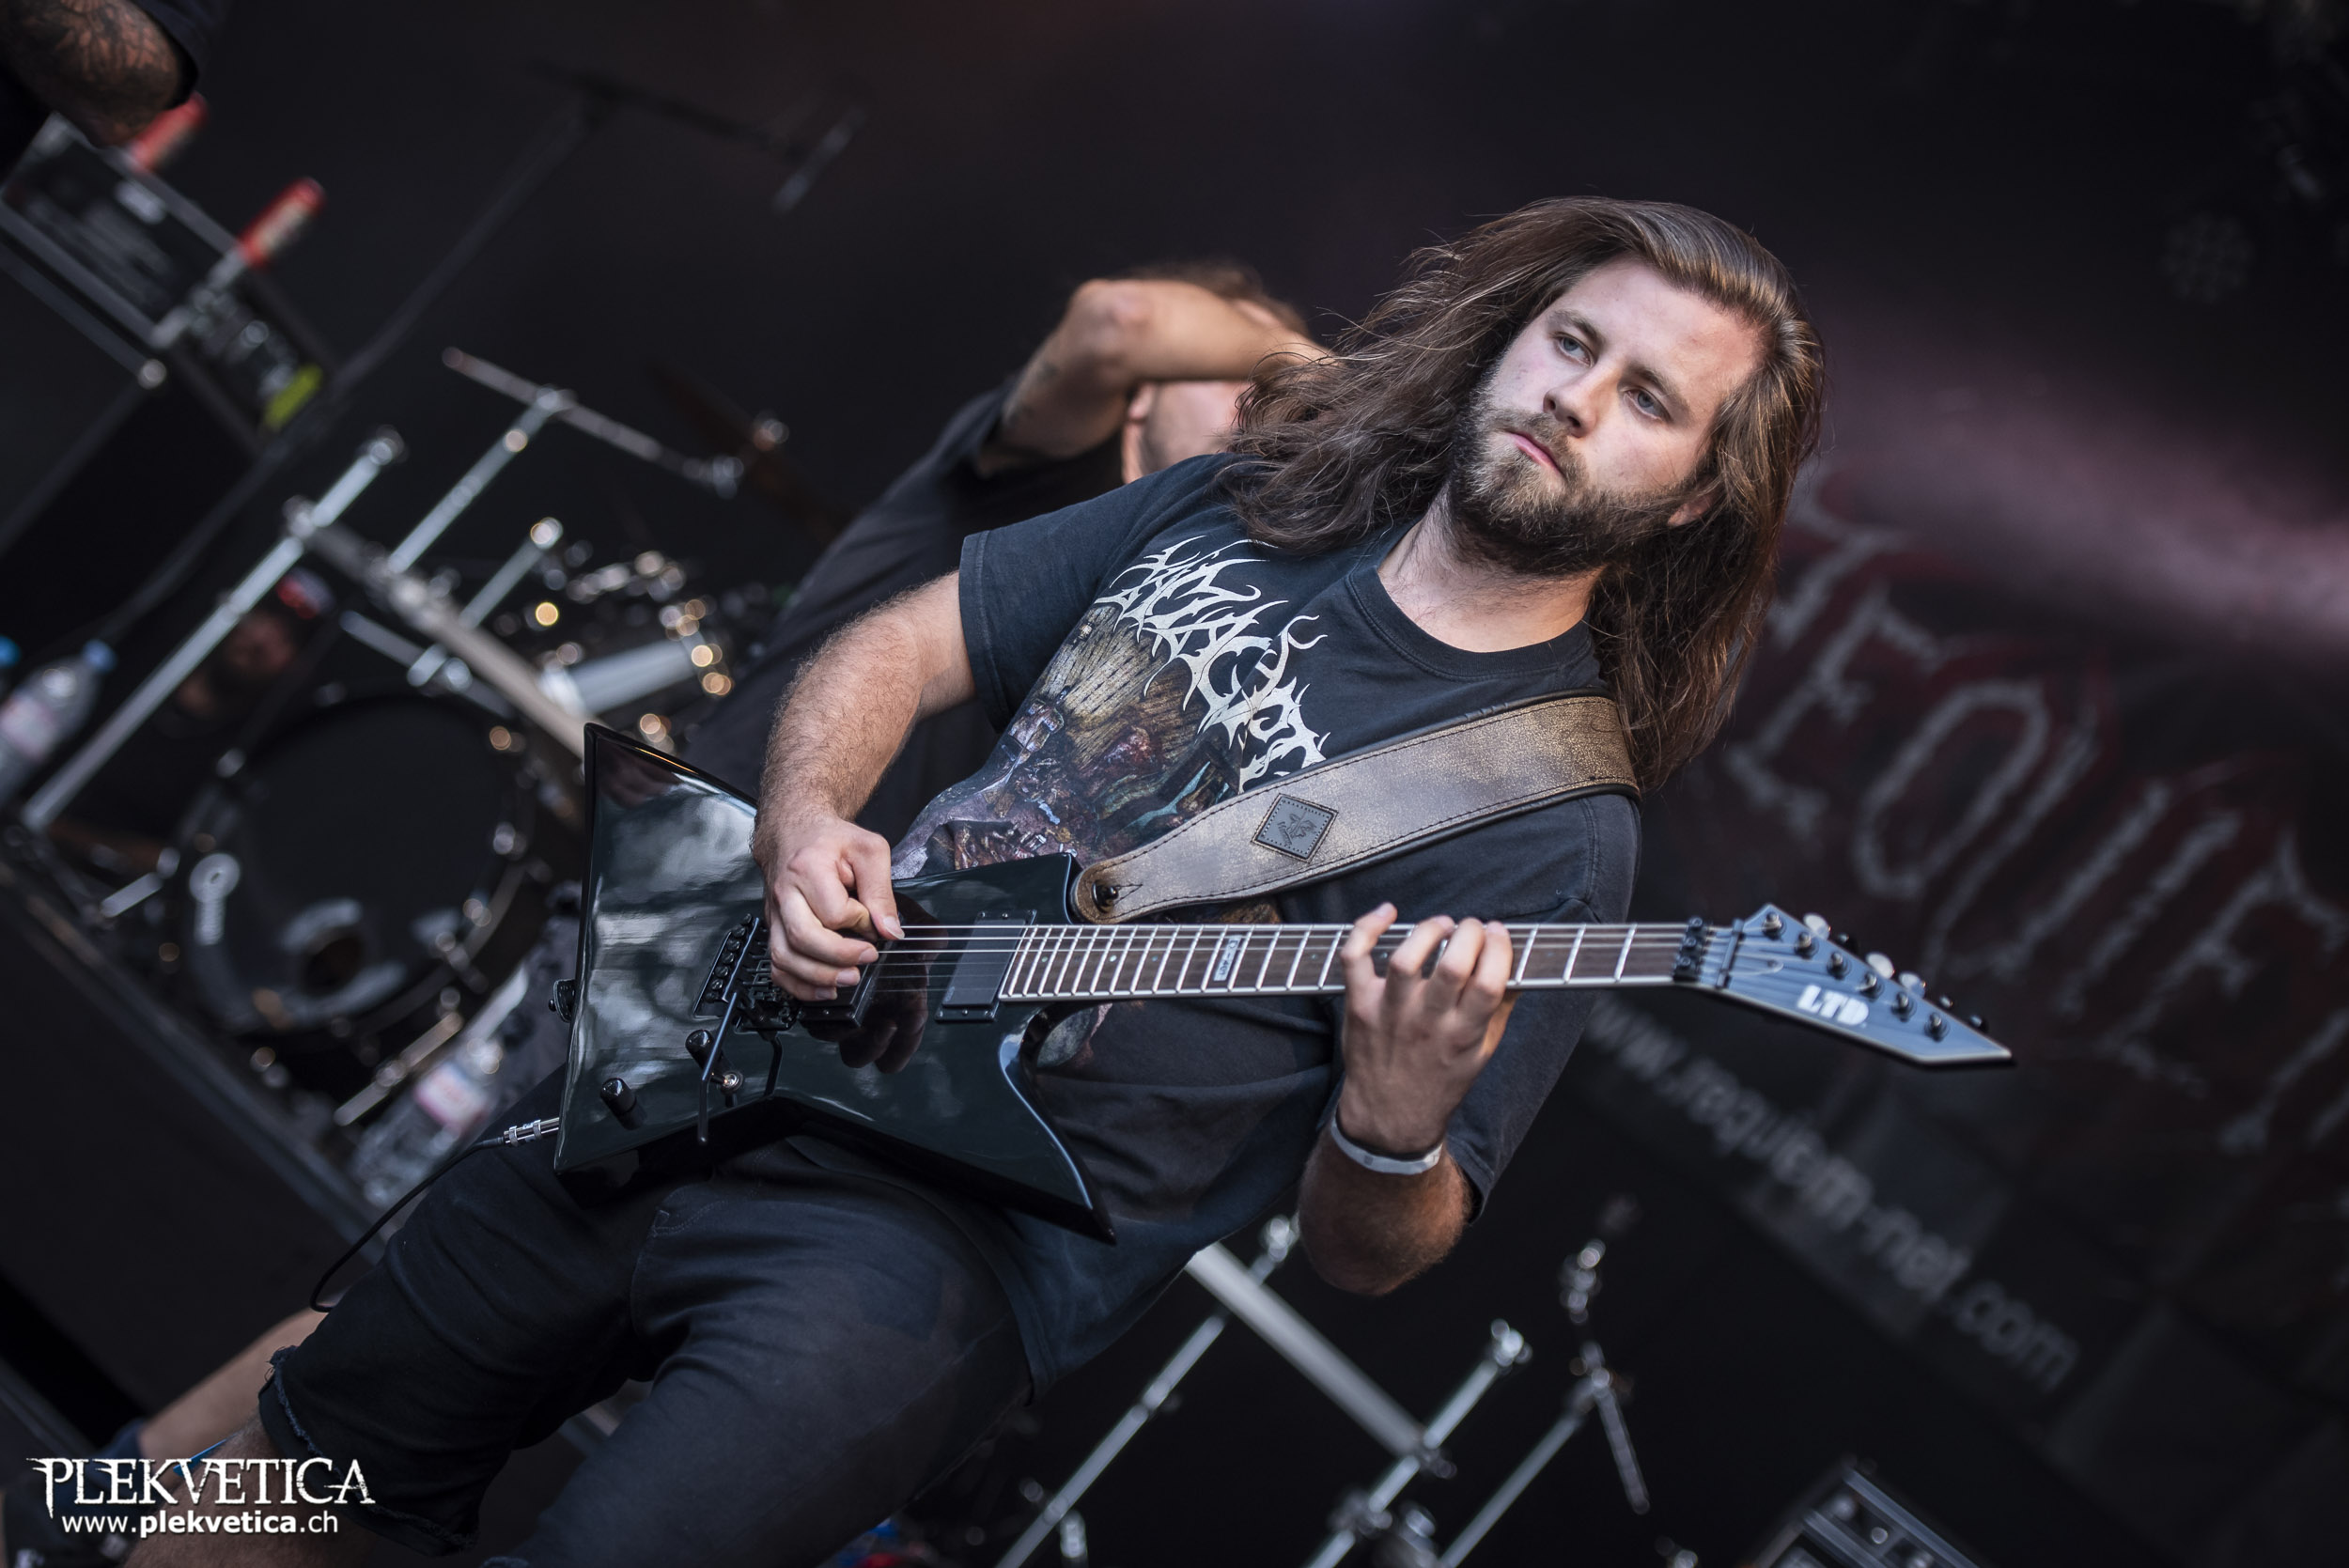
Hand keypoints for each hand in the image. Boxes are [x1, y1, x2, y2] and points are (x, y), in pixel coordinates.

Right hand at [752, 808, 904, 1000]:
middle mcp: (785, 894)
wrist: (793, 832)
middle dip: (839, 957)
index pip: (834, 910)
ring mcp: (775, 913)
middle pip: (804, 938)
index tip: (872, 920)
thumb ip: (881, 890)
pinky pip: (776, 965)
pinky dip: (797, 984)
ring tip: (848, 979)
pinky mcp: (773, 928)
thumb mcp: (869, 851)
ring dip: (818, 977)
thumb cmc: (830, 840)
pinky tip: (823, 989)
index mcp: (808, 869)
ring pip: (785, 957)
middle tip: (867, 957)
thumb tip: (889, 930)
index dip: (859, 921)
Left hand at [1334, 905, 1516, 1155]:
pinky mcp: (1359, 1005)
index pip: (1489, 981)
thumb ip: (1500, 1011)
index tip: (1499, 933)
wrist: (1389, 1117)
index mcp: (1463, 1034)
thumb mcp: (1481, 1054)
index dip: (1499, 948)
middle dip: (1469, 934)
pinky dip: (1366, 929)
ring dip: (1428, 930)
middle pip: (1452, 965)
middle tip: (1472, 928)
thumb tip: (1518, 971)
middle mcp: (1427, 1022)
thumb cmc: (1438, 1083)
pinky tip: (1386, 913)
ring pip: (1406, 959)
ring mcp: (1390, 1013)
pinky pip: (1355, 958)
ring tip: (1441, 926)